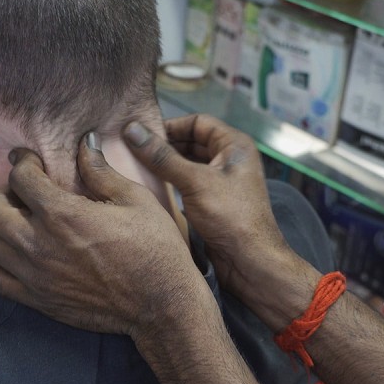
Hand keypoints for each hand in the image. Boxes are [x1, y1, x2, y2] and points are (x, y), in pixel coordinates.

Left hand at [0, 135, 210, 341]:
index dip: (23, 162)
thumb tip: (85, 142)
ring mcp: (35, 275)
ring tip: (19, 223)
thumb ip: (102, 171)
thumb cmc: (156, 249)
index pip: (20, 177)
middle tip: (24, 194)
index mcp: (64, 214)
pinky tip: (13, 252)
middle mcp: (41, 244)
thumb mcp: (136, 200)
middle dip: (4, 193)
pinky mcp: (37, 299)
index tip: (30, 161)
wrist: (162, 305)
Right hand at [122, 115, 303, 318]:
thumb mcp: (195, 182)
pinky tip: (152, 188)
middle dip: (165, 146)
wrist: (250, 262)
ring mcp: (222, 181)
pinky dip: (171, 183)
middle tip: (133, 152)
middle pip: (191, 142)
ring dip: (166, 165)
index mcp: (235, 145)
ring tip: (137, 169)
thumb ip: (162, 156)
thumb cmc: (232, 218)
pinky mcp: (213, 201)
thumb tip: (132, 131)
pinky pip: (188, 183)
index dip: (171, 126)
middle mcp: (230, 159)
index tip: (142, 134)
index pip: (197, 122)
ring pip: (188, 164)